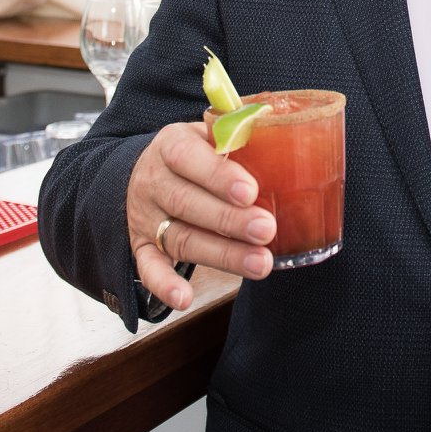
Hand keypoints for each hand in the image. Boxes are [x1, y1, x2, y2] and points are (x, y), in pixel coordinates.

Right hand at [126, 122, 276, 310]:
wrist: (146, 172)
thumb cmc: (196, 154)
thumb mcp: (209, 134)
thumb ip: (239, 135)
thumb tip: (288, 131)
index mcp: (171, 145)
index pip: (188, 157)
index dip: (218, 176)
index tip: (251, 192)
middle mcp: (153, 180)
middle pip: (187, 203)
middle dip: (229, 220)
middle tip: (266, 230)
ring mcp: (146, 216)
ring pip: (181, 238)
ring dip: (221, 255)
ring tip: (260, 264)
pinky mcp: (142, 246)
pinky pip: (148, 268)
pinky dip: (163, 285)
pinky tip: (184, 299)